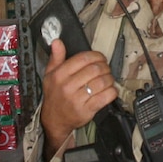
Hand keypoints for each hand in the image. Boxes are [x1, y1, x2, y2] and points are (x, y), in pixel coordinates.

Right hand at [40, 37, 117, 160]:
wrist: (54, 120)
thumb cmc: (54, 96)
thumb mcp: (50, 75)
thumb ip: (55, 57)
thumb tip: (57, 42)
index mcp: (60, 75)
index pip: (84, 58)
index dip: (97, 55)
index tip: (100, 58)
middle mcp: (68, 86)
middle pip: (95, 69)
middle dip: (105, 66)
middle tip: (106, 68)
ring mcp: (77, 99)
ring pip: (102, 82)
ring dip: (110, 78)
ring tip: (108, 78)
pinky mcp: (87, 110)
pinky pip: (106, 97)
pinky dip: (112, 91)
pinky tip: (110, 90)